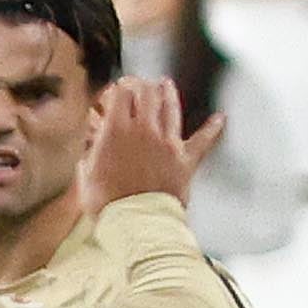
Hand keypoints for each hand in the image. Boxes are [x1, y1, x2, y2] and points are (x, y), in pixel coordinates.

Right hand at [79, 77, 224, 214]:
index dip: (118, 87)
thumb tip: (92, 136)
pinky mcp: (185, 159)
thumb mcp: (87, 174)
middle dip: (141, 85)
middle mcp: (144, 130)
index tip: (116, 89)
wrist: (136, 223)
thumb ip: (91, 150)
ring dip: (167, 93)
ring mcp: (167, 143)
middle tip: (138, 84)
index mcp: (117, 131)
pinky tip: (220, 118)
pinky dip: (212, 128)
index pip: (121, 94)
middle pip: (147, 93)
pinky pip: (203, 140)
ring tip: (166, 84)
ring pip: (170, 107)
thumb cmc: (107, 203)